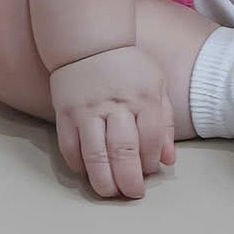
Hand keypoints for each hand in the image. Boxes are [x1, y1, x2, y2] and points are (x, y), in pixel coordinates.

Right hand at [48, 45, 175, 198]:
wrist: (89, 40)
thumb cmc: (127, 65)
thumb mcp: (156, 84)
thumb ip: (164, 122)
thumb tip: (168, 160)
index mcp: (143, 97)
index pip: (150, 141)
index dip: (150, 163)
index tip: (148, 170)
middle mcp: (116, 105)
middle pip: (124, 154)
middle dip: (129, 182)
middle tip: (132, 193)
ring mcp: (88, 110)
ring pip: (95, 157)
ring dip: (104, 182)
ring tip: (110, 192)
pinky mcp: (65, 113)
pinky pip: (70, 148)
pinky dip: (78, 166)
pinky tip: (87, 170)